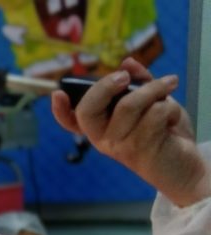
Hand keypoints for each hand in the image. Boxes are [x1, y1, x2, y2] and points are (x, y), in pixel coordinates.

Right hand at [51, 58, 210, 207]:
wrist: (184, 165)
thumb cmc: (165, 132)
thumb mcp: (152, 101)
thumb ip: (139, 82)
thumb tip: (128, 62)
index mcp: (102, 127)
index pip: (72, 121)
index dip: (60, 109)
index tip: (58, 93)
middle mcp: (103, 139)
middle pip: (88, 109)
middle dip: (105, 86)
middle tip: (125, 76)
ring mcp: (118, 146)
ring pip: (129, 104)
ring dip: (155, 89)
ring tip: (169, 85)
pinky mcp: (139, 150)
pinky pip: (154, 114)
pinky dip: (170, 109)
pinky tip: (171, 119)